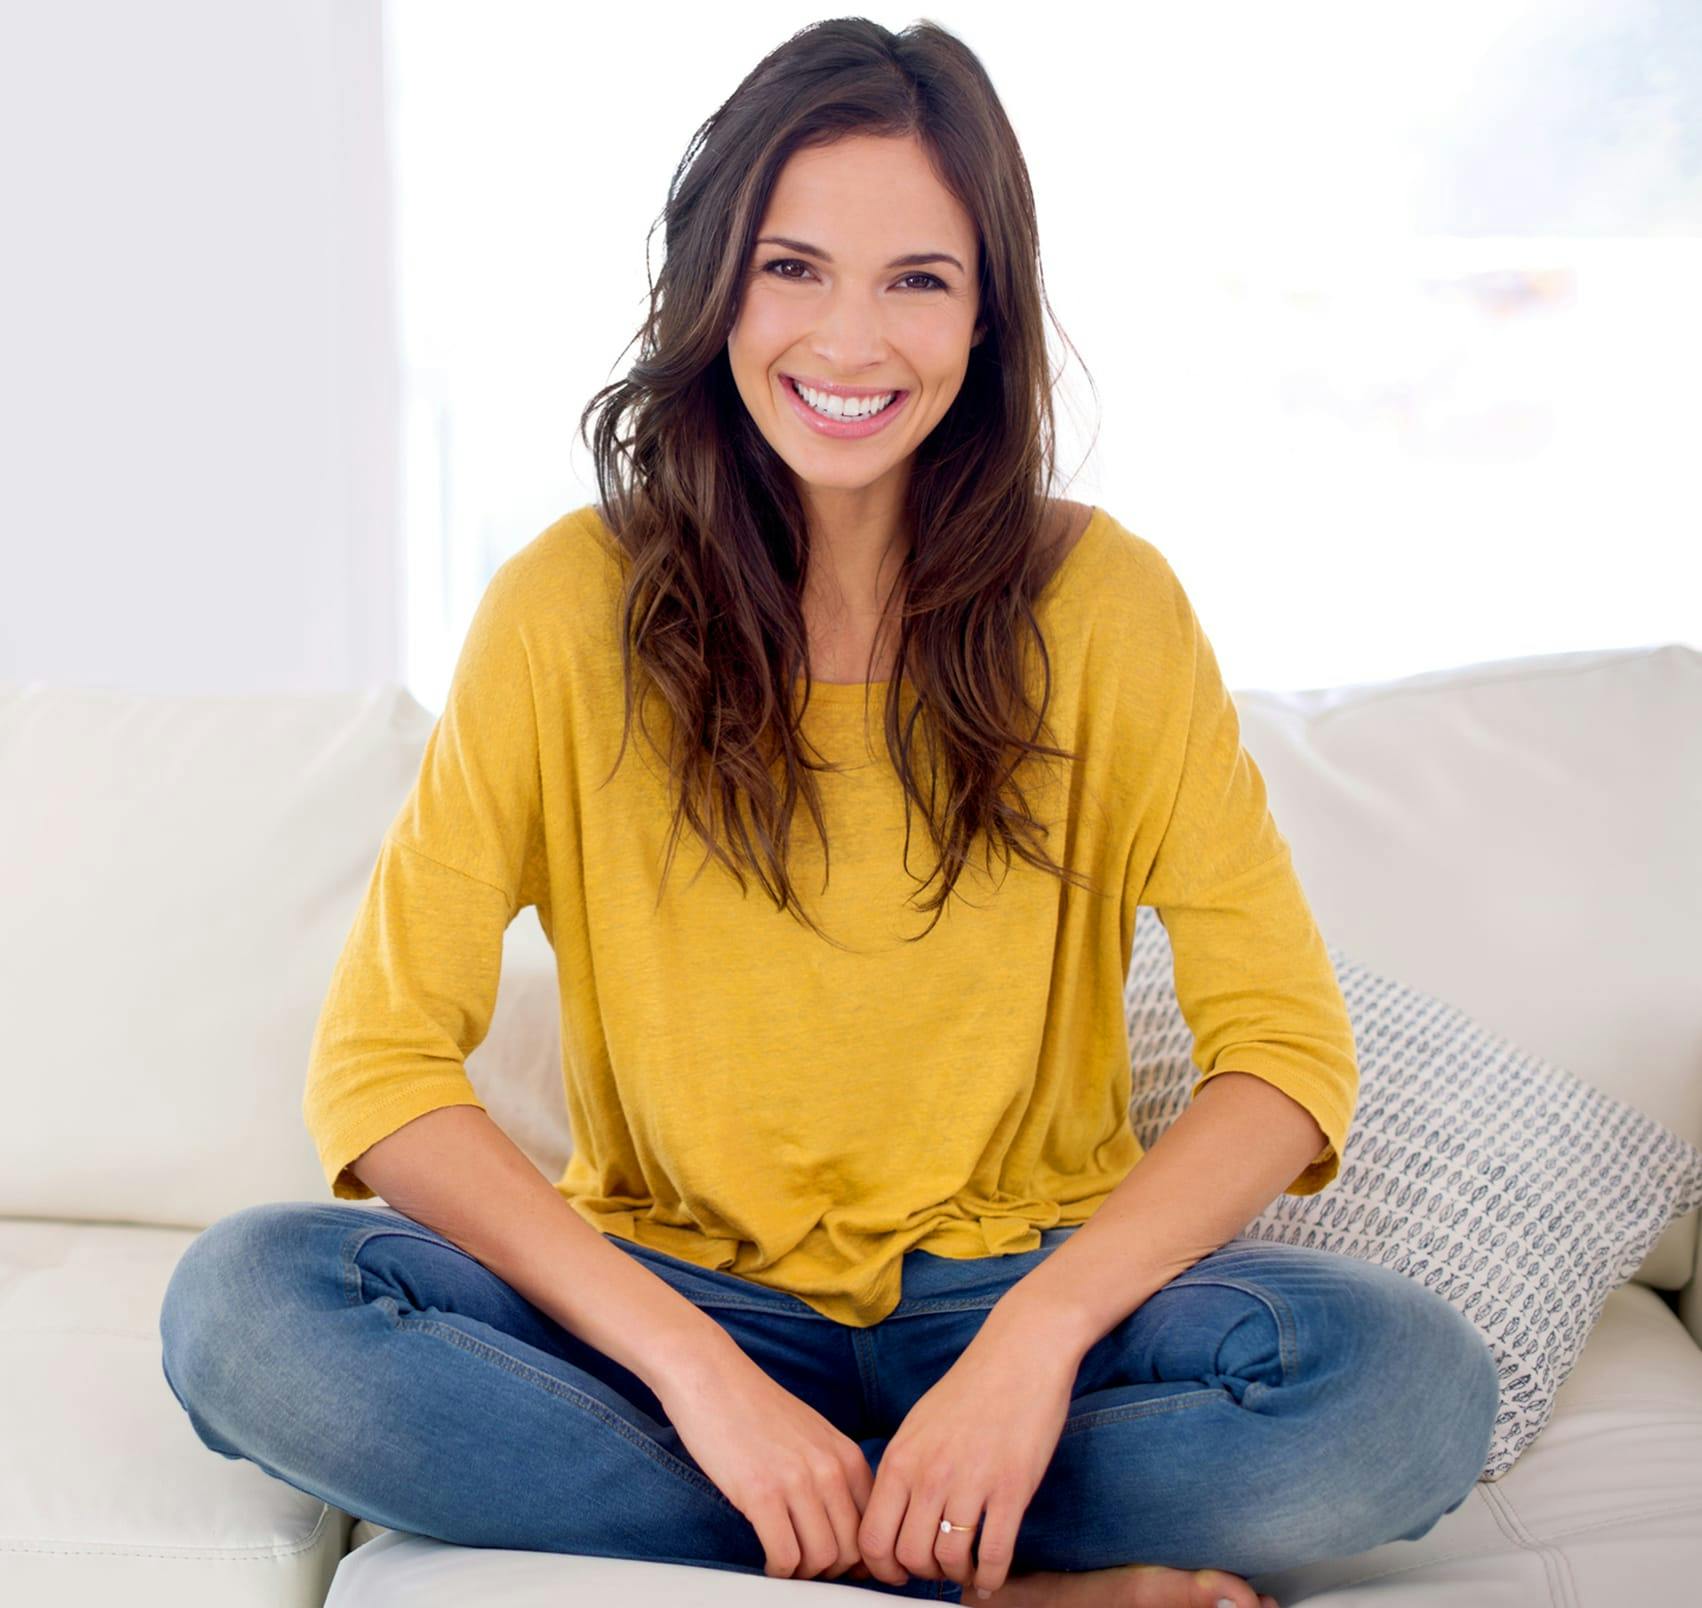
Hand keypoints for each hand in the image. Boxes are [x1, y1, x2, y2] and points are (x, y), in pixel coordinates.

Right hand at [656, 1346, 887, 1583]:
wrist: (711, 1377)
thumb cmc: (755, 1408)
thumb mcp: (811, 1435)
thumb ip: (833, 1472)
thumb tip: (845, 1527)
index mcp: (846, 1454)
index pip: (872, 1525)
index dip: (855, 1554)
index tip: (835, 1562)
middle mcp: (830, 1468)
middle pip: (851, 1550)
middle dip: (830, 1570)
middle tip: (807, 1568)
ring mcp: (797, 1480)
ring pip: (822, 1559)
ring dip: (803, 1573)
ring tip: (786, 1562)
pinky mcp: (762, 1493)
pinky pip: (785, 1557)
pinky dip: (778, 1570)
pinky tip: (767, 1559)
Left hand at [858, 1303, 1080, 1596]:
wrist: (1020, 1353)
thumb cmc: (971, 1388)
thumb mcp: (918, 1424)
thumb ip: (904, 1470)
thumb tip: (893, 1518)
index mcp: (901, 1457)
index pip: (872, 1537)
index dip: (882, 1567)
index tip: (898, 1572)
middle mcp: (929, 1473)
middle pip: (909, 1556)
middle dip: (923, 1574)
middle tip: (937, 1569)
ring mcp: (971, 1482)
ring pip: (950, 1561)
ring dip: (959, 1575)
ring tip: (968, 1568)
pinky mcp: (1012, 1488)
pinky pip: (995, 1556)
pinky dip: (992, 1578)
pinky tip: (992, 1574)